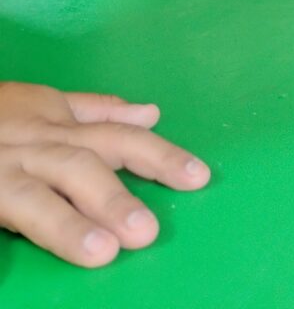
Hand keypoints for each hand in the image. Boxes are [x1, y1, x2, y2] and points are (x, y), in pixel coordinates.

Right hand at [0, 82, 209, 267]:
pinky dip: (29, 233)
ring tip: (104, 253)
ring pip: (35, 196)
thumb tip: (150, 112)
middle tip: (148, 231)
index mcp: (57, 125)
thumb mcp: (44, 104)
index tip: (199, 177)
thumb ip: (97, 111)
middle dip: (114, 197)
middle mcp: (33, 145)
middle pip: (81, 165)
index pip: (118, 137)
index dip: (159, 156)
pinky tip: (13, 265)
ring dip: (68, 224)